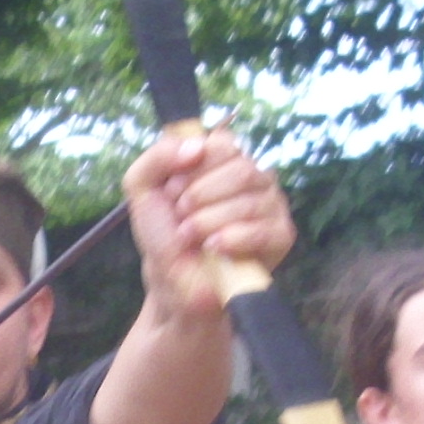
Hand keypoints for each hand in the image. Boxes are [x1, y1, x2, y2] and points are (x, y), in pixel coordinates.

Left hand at [126, 122, 292, 318]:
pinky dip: (230, 240)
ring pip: (248, 202)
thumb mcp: (142, 186)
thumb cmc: (164, 232)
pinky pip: (261, 230)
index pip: (224, 144)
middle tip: (181, 217)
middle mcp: (254, 176)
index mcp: (225, 159)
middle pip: (241, 170)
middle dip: (200, 197)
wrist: (171, 279)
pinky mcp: (281, 236)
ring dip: (207, 222)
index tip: (172, 191)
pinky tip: (213, 249)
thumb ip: (158, 155)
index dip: (194, 169)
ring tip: (190, 236)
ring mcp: (271, 205)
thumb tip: (198, 145)